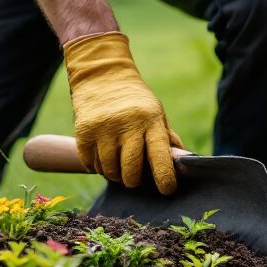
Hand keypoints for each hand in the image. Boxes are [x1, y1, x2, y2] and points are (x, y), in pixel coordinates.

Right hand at [63, 32, 183, 192]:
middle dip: (133, 180)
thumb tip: (182, 162)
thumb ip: (167, 138)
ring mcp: (104, 127)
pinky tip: (103, 157)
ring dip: (114, 175)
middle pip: (130, 169)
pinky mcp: (84, 130)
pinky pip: (90, 163)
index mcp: (150, 119)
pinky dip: (97, 167)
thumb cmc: (136, 101)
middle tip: (134, 178)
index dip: (164, 176)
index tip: (167, 190)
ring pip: (109, 169)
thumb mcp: (156, 113)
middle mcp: (127, 123)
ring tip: (118, 166)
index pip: (159, 154)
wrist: (102, 75)